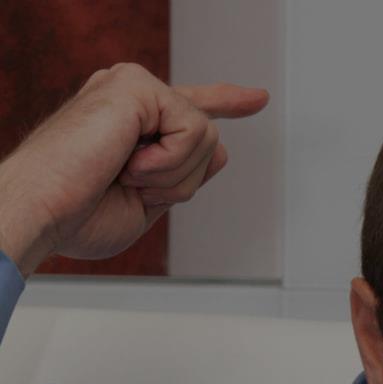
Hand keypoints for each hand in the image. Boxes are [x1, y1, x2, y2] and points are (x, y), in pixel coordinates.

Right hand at [0, 62, 268, 277]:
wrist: (42, 212)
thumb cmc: (76, 215)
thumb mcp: (146, 205)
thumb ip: (183, 175)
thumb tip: (219, 149)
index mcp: (130, 125)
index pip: (188, 108)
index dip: (226, 100)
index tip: (257, 99)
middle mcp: (131, 98)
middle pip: (206, 140)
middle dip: (183, 181)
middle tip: (129, 187)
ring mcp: (132, 87)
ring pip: (206, 137)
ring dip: (173, 175)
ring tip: (125, 176)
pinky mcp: (135, 85)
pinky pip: (194, 130)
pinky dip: (169, 162)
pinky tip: (128, 163)